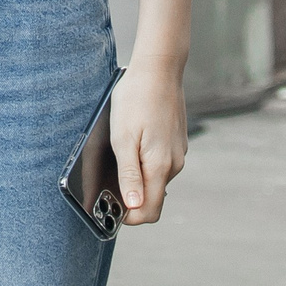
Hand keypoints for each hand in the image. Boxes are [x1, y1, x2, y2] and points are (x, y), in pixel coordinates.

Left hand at [108, 55, 188, 224]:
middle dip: (131, 197)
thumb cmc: (136, 100)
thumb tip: (133, 206)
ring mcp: (177, 153)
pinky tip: (133, 142)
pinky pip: (160, 163)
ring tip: (119, 154)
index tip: (110, 207)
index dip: (129, 216)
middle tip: (108, 180)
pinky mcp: (176, 142)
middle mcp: (174, 164)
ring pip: (155, 179)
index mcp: (160, 166)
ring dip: (137, 177)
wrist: (159, 69)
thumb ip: (129, 175)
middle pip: (152, 197)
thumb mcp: (123, 138)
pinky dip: (145, 162)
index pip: (149, 211)